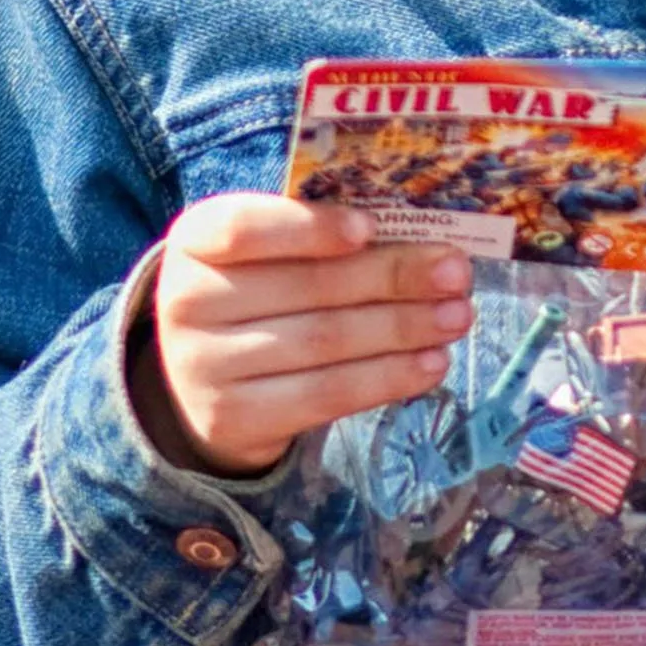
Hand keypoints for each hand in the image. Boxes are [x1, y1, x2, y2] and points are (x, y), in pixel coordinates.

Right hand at [138, 194, 471, 475]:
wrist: (201, 379)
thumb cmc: (254, 292)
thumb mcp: (265, 253)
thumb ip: (320, 237)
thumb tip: (421, 237)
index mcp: (195, 239)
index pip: (244, 228)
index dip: (308, 228)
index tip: (370, 227)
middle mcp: (188, 301)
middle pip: (305, 287)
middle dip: (391, 277)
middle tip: (456, 272)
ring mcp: (206, 366)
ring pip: (323, 342)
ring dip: (402, 328)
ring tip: (458, 316)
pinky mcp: (236, 419)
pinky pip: (325, 396)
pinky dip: (387, 378)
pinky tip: (432, 364)